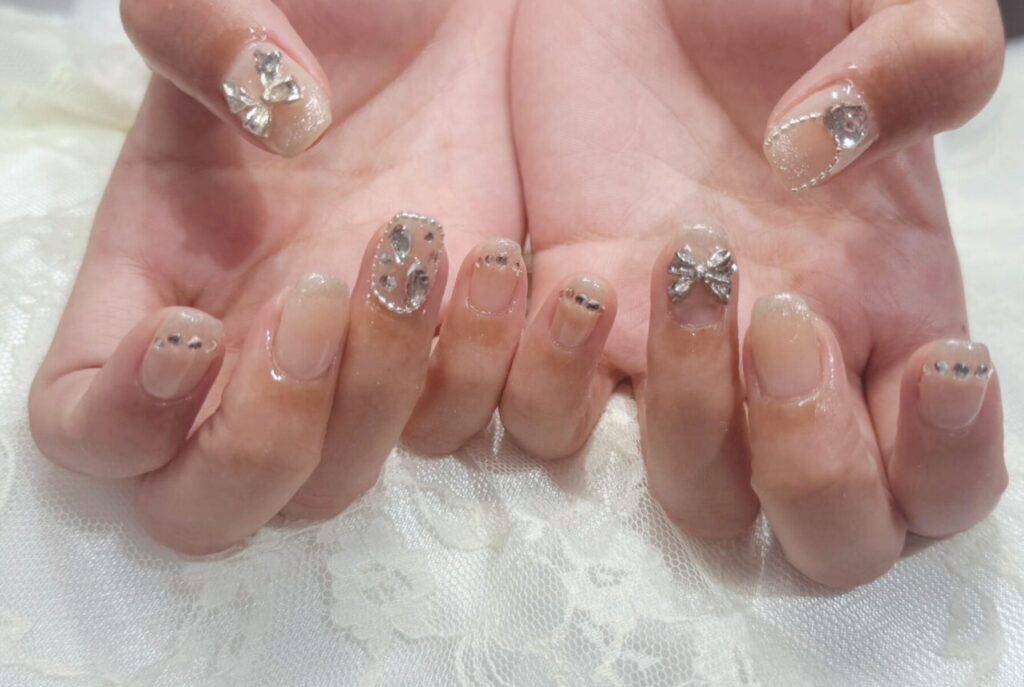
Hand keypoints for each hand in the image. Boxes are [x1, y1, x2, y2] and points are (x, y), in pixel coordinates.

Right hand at [29, 0, 525, 552]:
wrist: (454, 19)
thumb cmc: (331, 9)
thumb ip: (201, 28)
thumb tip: (281, 119)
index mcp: (159, 283)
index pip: (89, 427)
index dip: (121, 420)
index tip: (187, 329)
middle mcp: (246, 354)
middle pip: (210, 506)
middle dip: (261, 439)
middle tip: (314, 302)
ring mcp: (356, 370)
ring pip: (339, 484)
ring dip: (383, 390)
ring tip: (415, 244)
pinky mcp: (456, 358)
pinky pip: (465, 430)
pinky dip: (490, 374)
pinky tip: (504, 266)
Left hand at [502, 0, 1007, 586]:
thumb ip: (923, 53)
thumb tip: (825, 147)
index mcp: (890, 300)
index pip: (941, 471)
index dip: (948, 459)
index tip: (934, 363)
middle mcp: (786, 358)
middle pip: (827, 533)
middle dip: (812, 470)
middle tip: (780, 323)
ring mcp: (670, 352)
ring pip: (695, 495)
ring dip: (689, 413)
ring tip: (679, 260)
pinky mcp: (571, 320)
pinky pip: (552, 421)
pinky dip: (551, 381)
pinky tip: (568, 273)